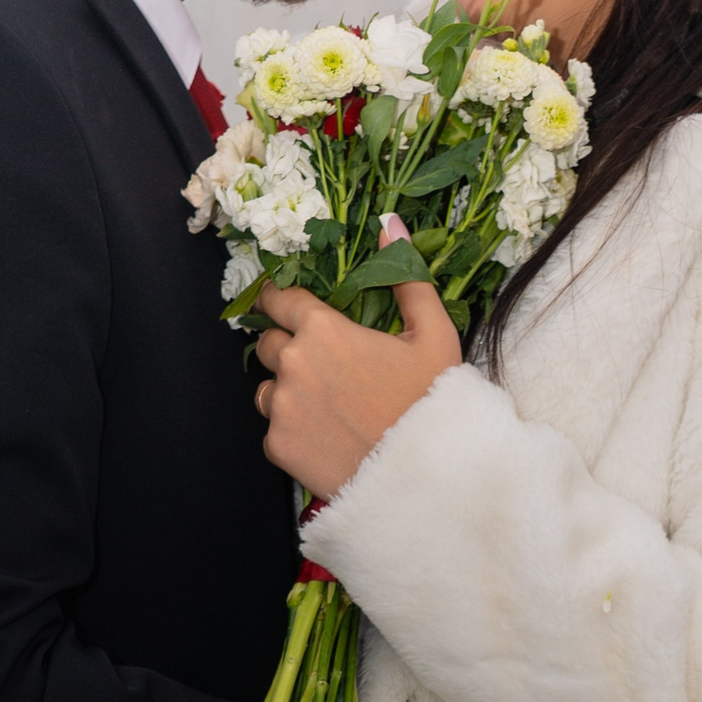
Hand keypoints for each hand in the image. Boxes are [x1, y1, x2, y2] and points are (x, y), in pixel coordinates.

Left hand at [252, 278, 461, 498]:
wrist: (426, 477)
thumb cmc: (432, 402)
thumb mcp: (433, 333)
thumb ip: (407, 276)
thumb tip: (392, 224)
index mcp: (324, 330)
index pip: (279, 299)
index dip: (281, 299)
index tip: (284, 303)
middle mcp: (293, 363)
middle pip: (268, 342)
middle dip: (288, 346)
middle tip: (324, 363)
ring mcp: (281, 407)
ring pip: (268, 388)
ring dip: (287, 389)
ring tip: (328, 404)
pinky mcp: (278, 446)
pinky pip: (275, 427)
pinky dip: (294, 428)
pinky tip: (329, 434)